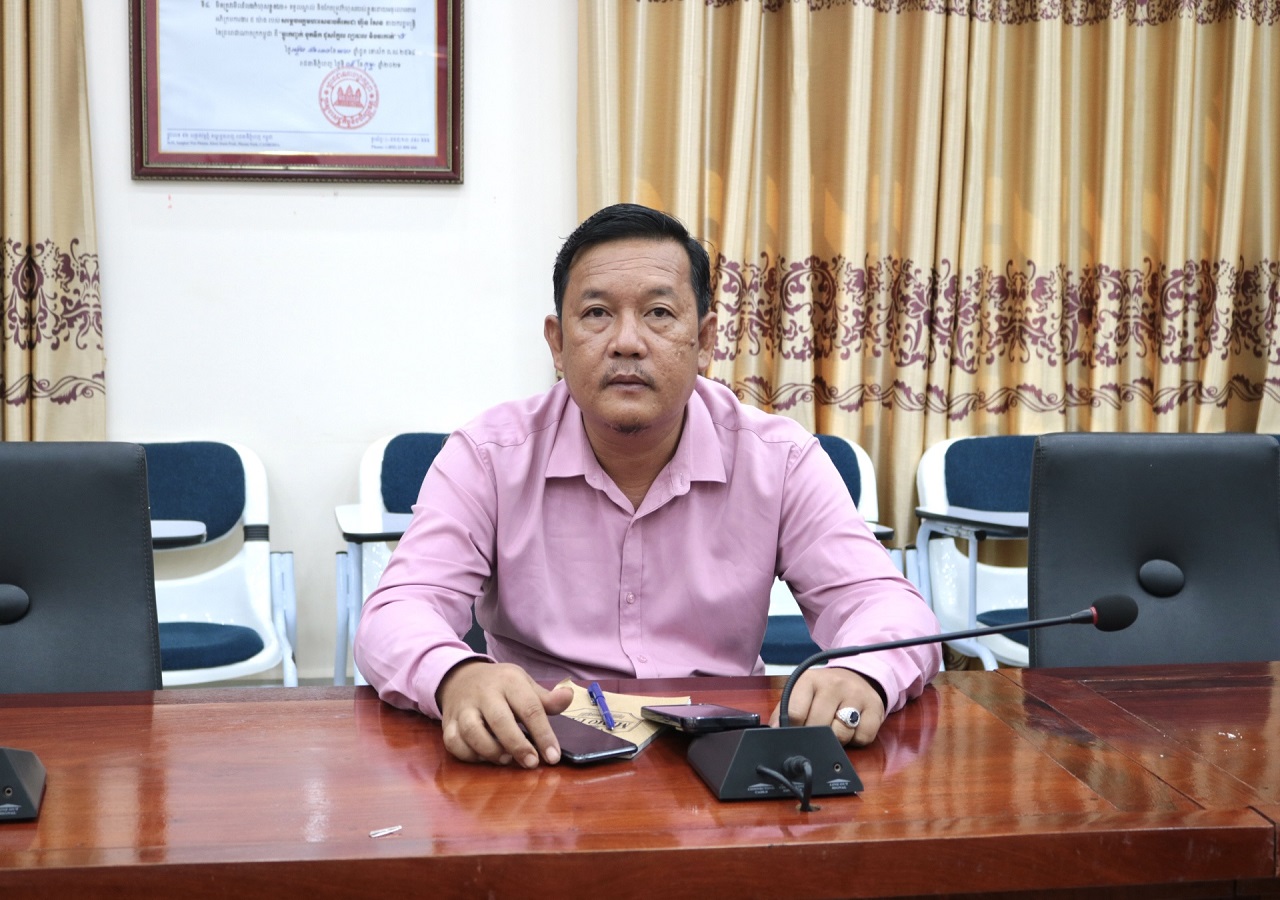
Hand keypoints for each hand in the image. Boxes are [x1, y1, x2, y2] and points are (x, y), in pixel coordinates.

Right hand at [436, 660, 573, 767]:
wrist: (460, 678)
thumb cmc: (500, 686)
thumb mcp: (524, 685)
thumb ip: (546, 698)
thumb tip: (568, 697)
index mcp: (509, 681)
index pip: (529, 708)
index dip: (543, 734)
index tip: (553, 756)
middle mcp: (484, 693)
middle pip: (500, 720)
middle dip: (518, 745)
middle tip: (531, 763)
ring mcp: (463, 708)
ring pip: (473, 732)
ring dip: (491, 751)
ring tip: (507, 760)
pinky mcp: (447, 723)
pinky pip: (454, 743)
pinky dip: (470, 755)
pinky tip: (485, 758)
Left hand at [767, 667, 885, 746]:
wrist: (857, 676)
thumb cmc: (823, 691)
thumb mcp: (802, 693)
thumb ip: (784, 711)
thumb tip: (774, 731)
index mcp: (809, 680)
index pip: (794, 713)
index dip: (794, 729)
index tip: (797, 732)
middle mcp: (833, 684)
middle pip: (818, 727)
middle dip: (816, 736)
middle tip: (819, 729)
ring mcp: (856, 695)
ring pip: (841, 734)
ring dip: (837, 739)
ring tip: (836, 727)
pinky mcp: (875, 707)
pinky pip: (863, 737)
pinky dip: (856, 740)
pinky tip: (853, 727)